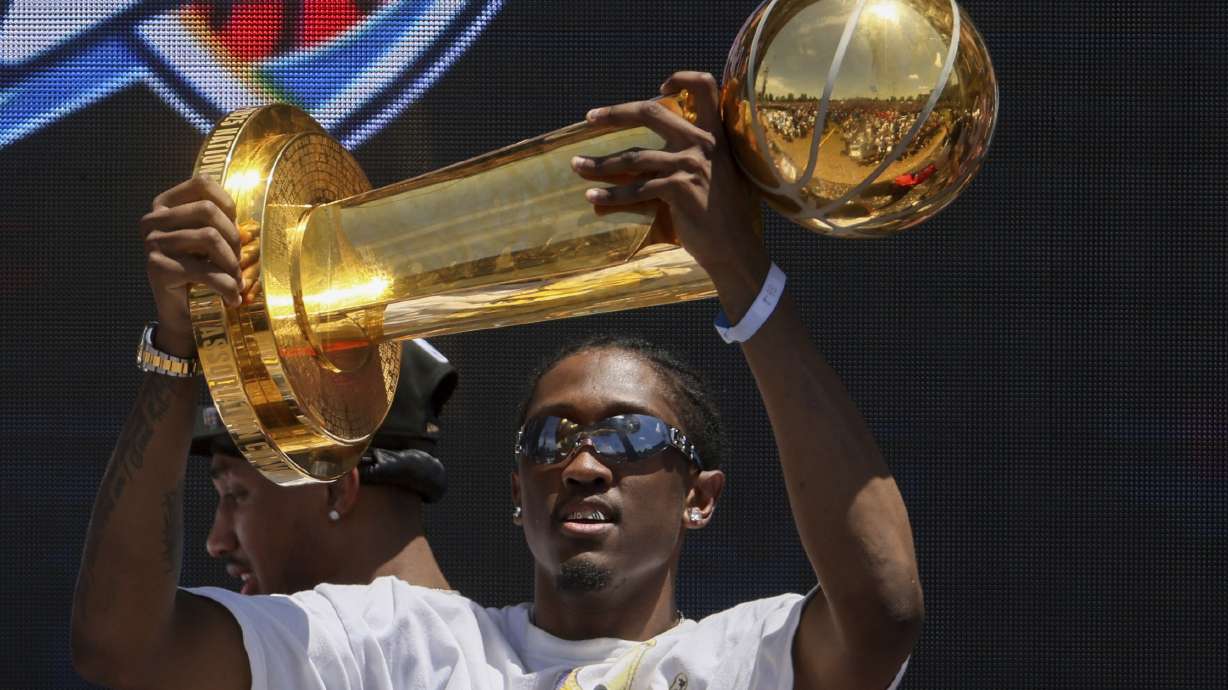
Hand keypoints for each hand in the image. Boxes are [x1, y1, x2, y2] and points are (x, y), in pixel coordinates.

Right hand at [138, 175, 246, 355]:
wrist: (183, 316)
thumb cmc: (201, 274)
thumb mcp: (211, 243)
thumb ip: (222, 223)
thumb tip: (249, 229)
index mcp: (165, 205)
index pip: (202, 184)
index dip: (228, 204)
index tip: (237, 229)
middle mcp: (153, 221)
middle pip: (207, 211)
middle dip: (233, 237)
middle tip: (239, 262)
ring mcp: (153, 243)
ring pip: (209, 237)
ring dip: (232, 264)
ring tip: (236, 280)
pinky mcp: (158, 268)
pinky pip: (205, 270)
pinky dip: (227, 286)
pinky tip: (232, 297)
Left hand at [573, 71, 765, 276]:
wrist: (734, 248)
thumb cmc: (719, 215)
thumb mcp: (708, 177)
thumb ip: (680, 163)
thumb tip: (638, 163)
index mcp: (715, 135)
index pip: (706, 87)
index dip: (682, 78)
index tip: (659, 86)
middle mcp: (704, 143)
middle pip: (653, 112)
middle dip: (616, 113)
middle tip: (590, 118)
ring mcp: (691, 165)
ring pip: (634, 157)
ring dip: (601, 163)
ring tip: (577, 165)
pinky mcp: (679, 188)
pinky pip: (636, 189)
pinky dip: (611, 195)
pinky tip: (593, 197)